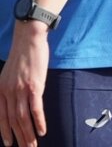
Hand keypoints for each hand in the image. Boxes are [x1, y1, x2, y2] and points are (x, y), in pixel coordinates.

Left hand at [0, 22, 49, 146]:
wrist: (29, 39)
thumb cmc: (23, 55)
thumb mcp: (10, 74)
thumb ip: (11, 88)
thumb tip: (17, 100)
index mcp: (1, 90)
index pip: (1, 116)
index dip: (5, 132)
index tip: (9, 144)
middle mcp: (8, 92)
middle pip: (13, 121)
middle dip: (19, 137)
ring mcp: (21, 90)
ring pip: (23, 118)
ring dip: (29, 134)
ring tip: (33, 145)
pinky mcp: (34, 86)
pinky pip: (35, 108)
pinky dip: (38, 122)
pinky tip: (42, 131)